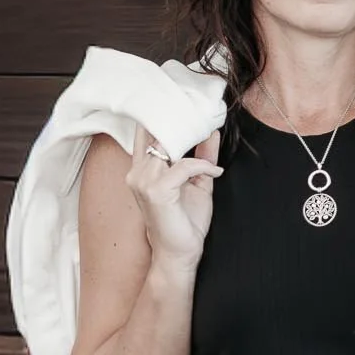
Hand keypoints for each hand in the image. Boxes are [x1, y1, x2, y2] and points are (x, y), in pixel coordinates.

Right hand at [124, 122, 222, 269]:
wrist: (180, 254)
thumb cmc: (185, 222)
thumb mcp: (197, 182)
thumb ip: (202, 157)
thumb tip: (212, 132)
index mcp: (142, 169)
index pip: (145, 131)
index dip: (161, 113)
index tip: (184, 101)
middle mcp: (138, 172)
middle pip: (156, 131)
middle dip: (180, 119)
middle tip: (203, 111)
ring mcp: (144, 181)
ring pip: (169, 145)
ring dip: (194, 141)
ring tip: (211, 140)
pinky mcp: (157, 190)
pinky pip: (184, 166)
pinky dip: (203, 167)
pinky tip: (216, 174)